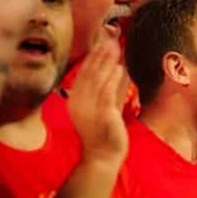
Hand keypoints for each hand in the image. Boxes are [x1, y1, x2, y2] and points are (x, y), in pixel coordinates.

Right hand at [67, 41, 129, 166]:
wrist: (102, 158)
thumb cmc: (104, 135)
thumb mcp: (106, 109)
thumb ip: (113, 91)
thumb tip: (120, 70)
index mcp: (76, 101)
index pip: (83, 75)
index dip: (92, 58)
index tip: (100, 44)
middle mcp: (79, 103)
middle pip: (89, 74)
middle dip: (100, 56)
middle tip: (109, 40)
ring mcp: (90, 108)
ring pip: (97, 80)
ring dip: (106, 62)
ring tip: (114, 47)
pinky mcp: (103, 114)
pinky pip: (107, 92)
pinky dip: (112, 79)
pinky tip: (119, 67)